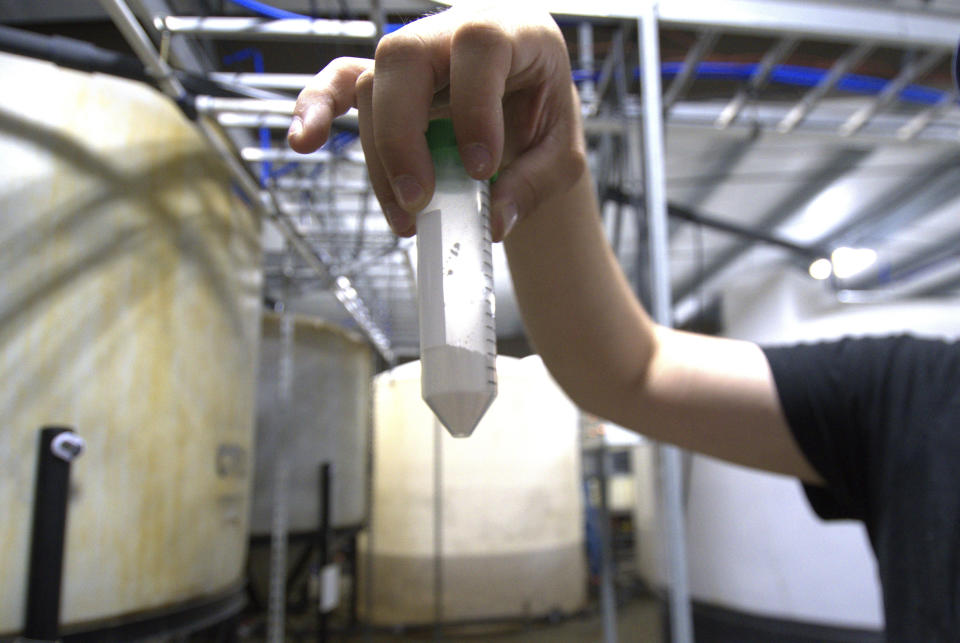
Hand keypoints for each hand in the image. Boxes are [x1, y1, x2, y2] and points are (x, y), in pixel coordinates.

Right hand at [287, 3, 585, 240]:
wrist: (531, 106)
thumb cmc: (545, 117)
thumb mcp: (562, 155)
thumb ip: (534, 185)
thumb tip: (493, 222)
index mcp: (512, 32)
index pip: (479, 47)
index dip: (473, 106)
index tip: (480, 168)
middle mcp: (453, 32)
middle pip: (404, 60)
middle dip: (404, 136)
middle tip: (421, 200)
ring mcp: (415, 54)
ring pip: (371, 86)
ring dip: (380, 158)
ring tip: (408, 217)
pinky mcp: (387, 81)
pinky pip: (339, 81)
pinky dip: (317, 108)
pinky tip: (305, 142)